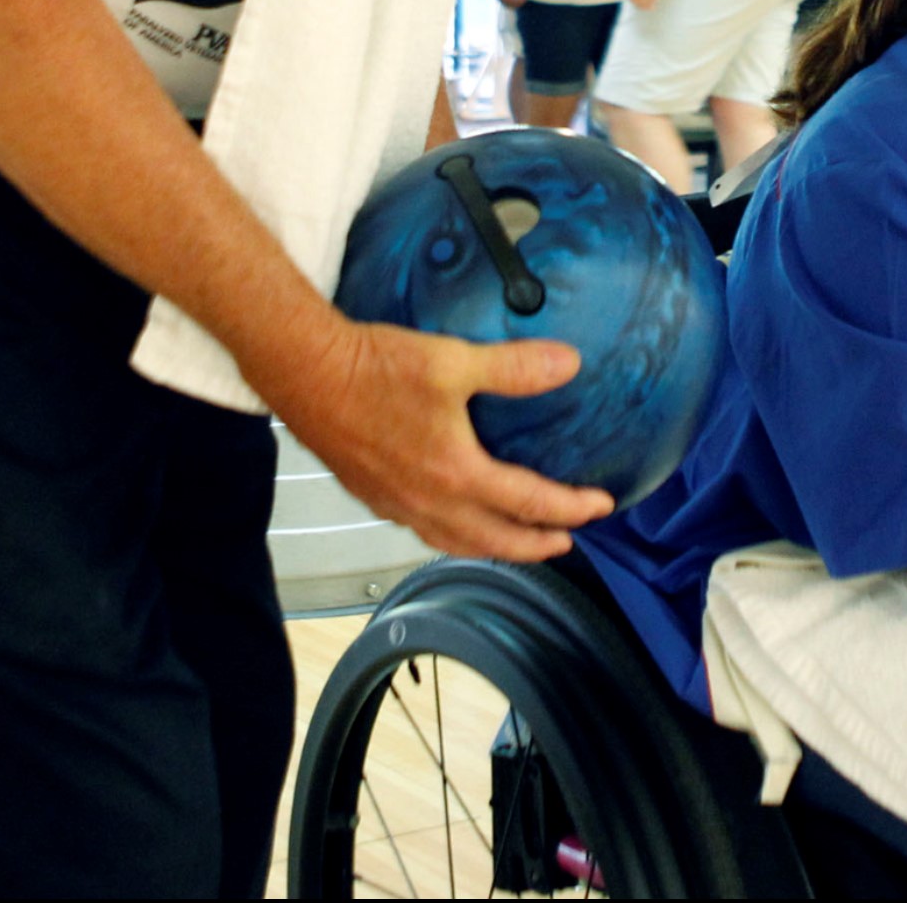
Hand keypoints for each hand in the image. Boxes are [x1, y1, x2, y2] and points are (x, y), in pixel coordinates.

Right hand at [275, 316, 615, 560]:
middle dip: (537, 545)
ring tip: (516, 541)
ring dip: (495, 546)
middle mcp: (429, 502)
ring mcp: (397, 505)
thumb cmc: (375, 368)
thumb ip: (514, 367)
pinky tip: (453, 520)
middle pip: (495, 541)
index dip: (571, 508)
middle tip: (567, 541)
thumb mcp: (454, 360)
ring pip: (456, 543)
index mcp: (457, 474)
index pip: (529, 504)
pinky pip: (424, 532)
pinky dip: (453, 536)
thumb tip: (569, 363)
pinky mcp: (373, 496)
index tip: (601, 506)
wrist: (305, 374)